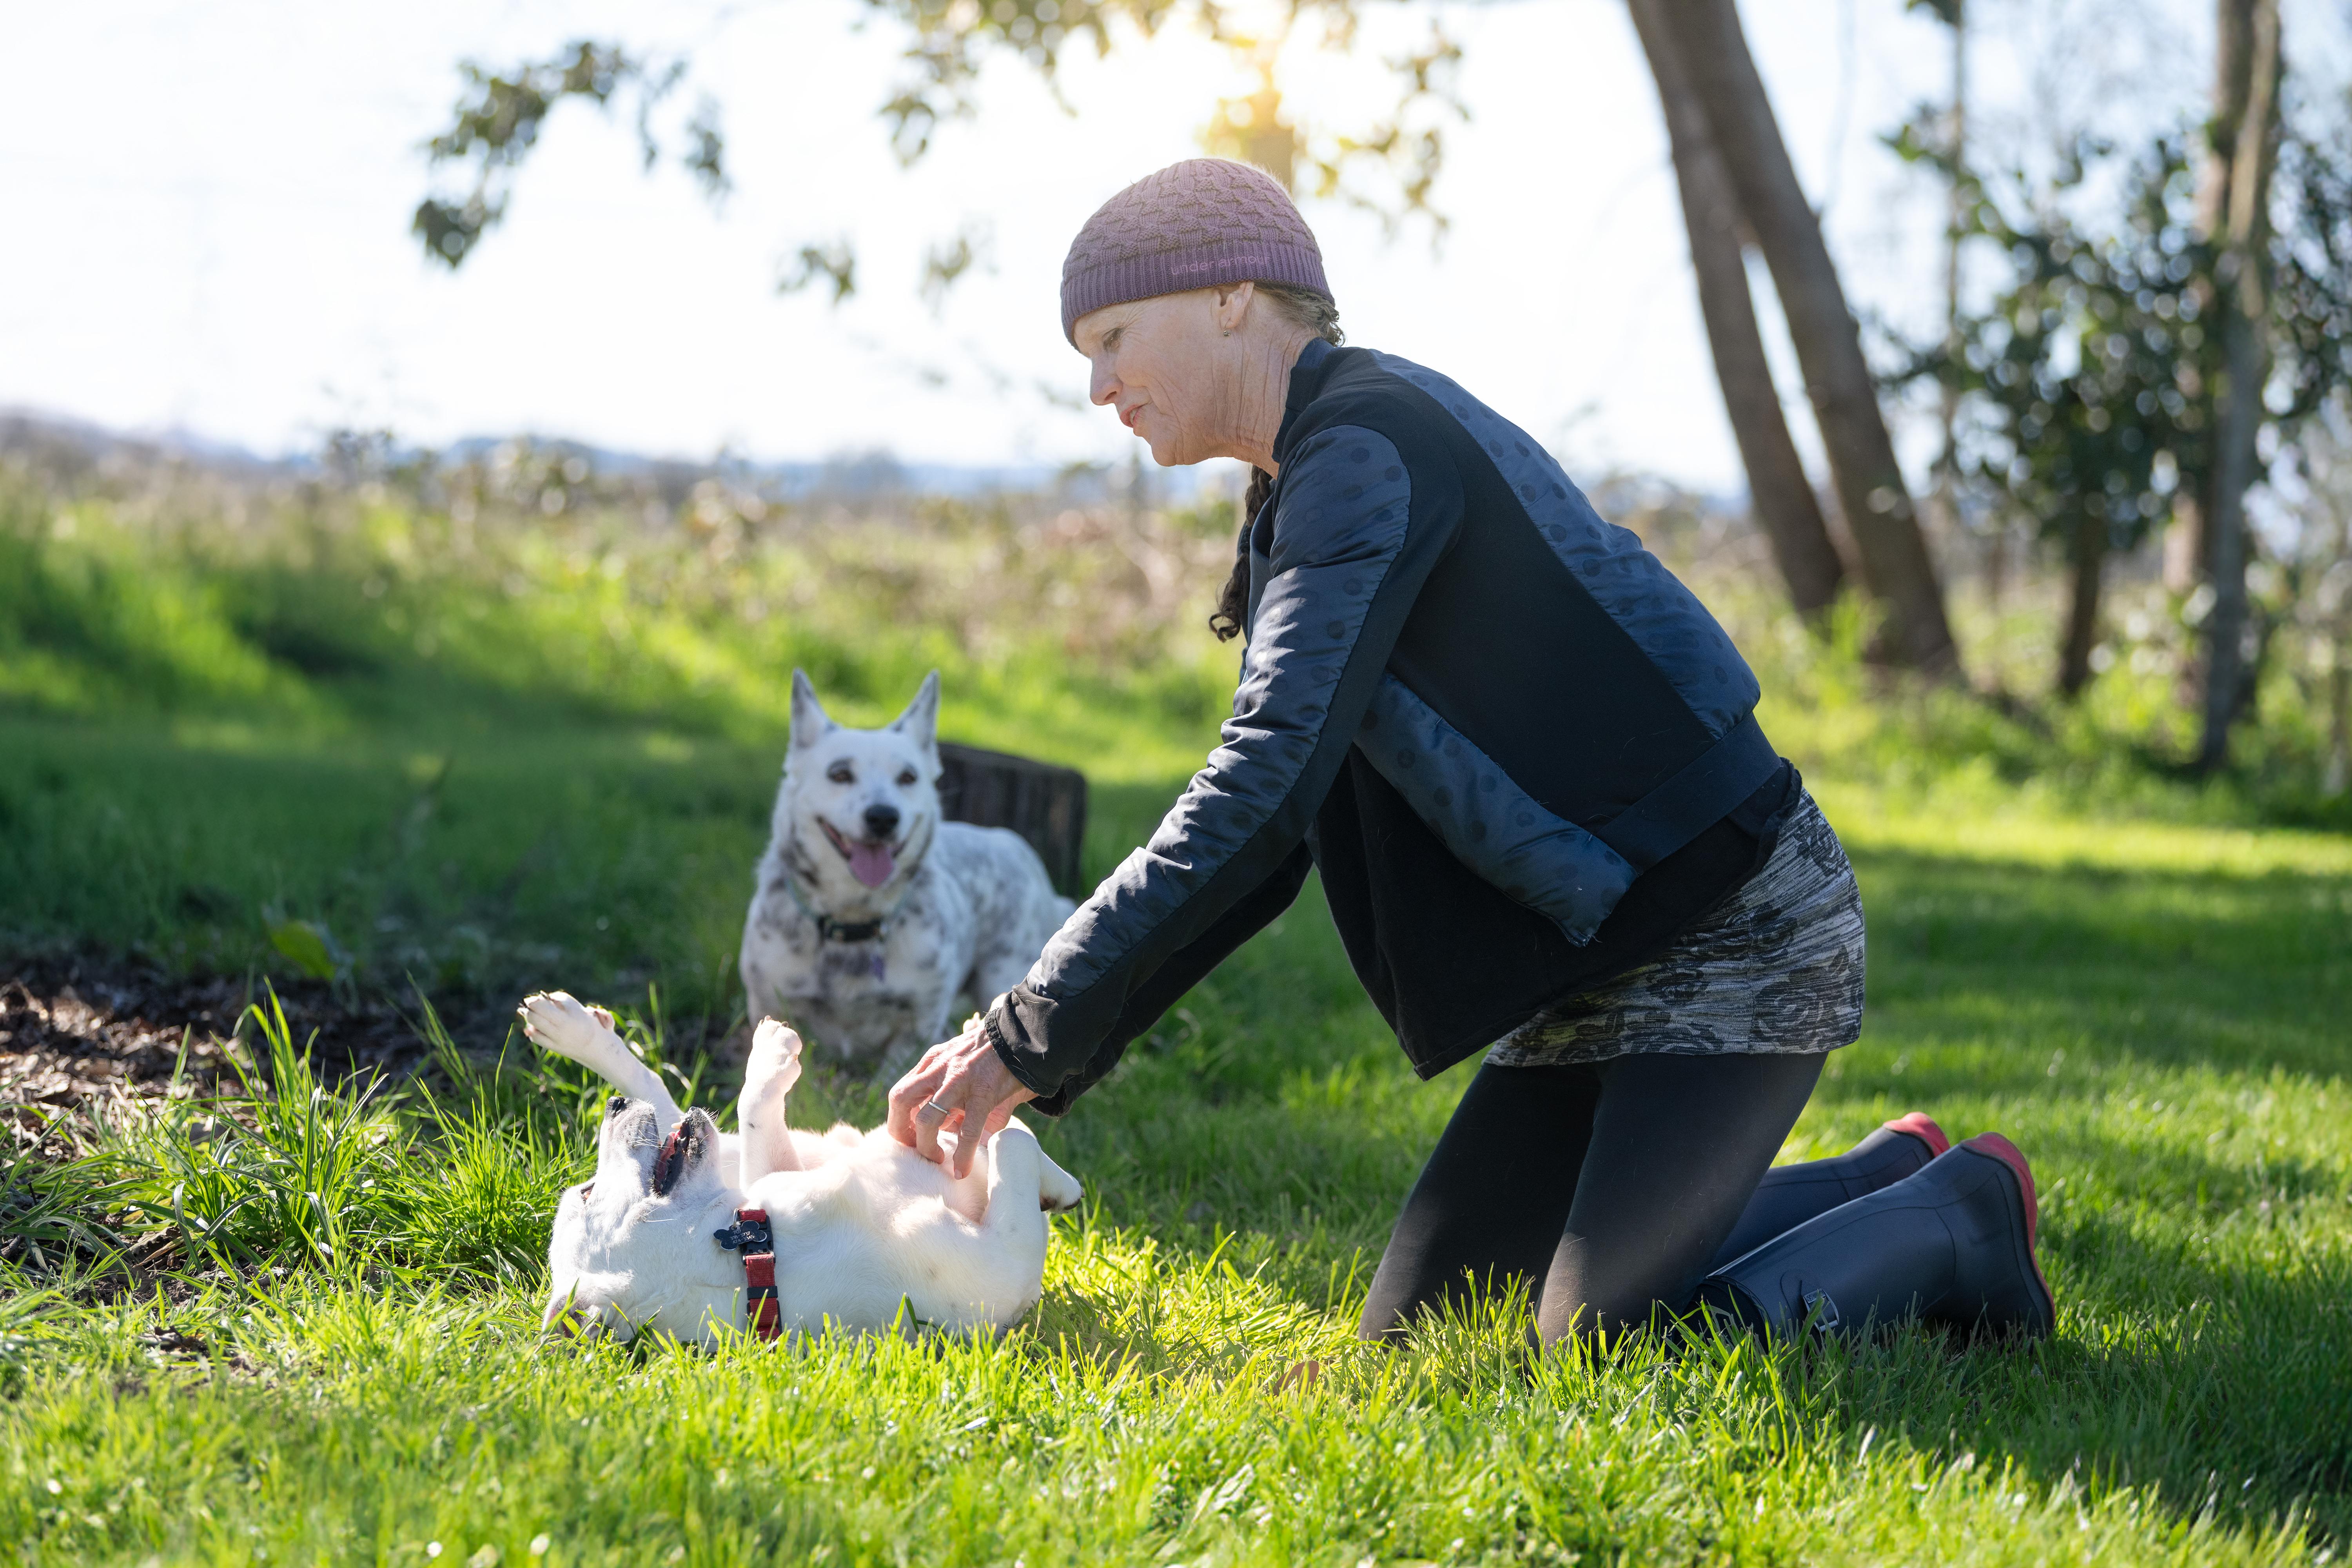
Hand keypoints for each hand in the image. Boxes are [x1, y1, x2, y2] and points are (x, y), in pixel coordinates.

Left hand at [886, 1013, 1036, 1178]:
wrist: (1023, 1039)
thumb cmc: (993, 1057)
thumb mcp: (962, 1063)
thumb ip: (949, 1089)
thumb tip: (947, 1127)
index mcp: (933, 1061)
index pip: (901, 1092)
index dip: (899, 1118)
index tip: (910, 1136)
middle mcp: (939, 1068)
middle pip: (900, 1099)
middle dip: (900, 1130)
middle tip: (913, 1148)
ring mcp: (959, 1081)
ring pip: (927, 1118)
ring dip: (926, 1145)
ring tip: (938, 1160)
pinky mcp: (983, 1094)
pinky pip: (967, 1131)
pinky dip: (963, 1155)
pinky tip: (962, 1171)